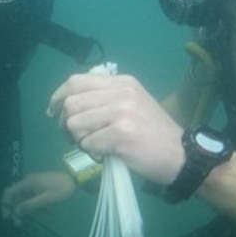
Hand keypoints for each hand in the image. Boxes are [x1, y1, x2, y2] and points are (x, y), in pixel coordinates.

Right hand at [2, 172, 76, 225]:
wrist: (76, 179)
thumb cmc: (62, 189)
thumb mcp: (46, 199)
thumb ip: (30, 205)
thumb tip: (16, 211)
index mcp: (27, 183)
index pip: (9, 193)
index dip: (6, 205)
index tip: (8, 217)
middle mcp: (28, 183)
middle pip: (16, 197)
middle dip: (16, 210)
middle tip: (20, 223)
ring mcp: (35, 185)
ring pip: (25, 199)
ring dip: (28, 210)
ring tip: (37, 221)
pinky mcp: (41, 188)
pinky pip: (34, 198)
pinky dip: (37, 207)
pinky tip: (47, 215)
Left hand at [47, 72, 184, 184]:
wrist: (182, 155)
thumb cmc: (153, 134)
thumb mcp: (132, 103)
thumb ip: (104, 98)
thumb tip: (66, 102)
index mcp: (122, 82)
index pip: (76, 81)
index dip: (58, 97)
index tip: (53, 113)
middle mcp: (121, 92)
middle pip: (71, 103)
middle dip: (65, 124)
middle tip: (75, 137)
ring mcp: (122, 112)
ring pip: (75, 124)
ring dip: (79, 140)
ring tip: (94, 145)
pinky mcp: (122, 134)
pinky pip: (88, 143)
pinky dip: (91, 152)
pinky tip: (105, 154)